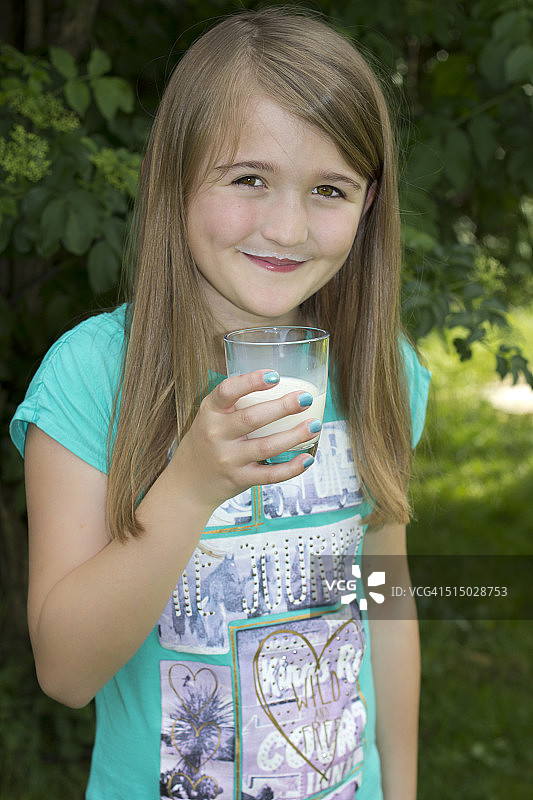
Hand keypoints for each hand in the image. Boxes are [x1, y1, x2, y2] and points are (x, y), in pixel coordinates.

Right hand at [172, 369, 318, 510]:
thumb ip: (235, 401)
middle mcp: (216, 434)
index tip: (275, 375)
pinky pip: (270, 475)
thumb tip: (279, 382)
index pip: (227, 391)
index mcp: (210, 412)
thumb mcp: (210, 416)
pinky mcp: (239, 479)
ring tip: (314, 425)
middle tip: (305, 398)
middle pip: (252, 418)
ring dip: (295, 435)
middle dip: (283, 407)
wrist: (188, 482)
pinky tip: (307, 459)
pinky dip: (292, 468)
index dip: (251, 381)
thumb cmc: (207, 441)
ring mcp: (228, 459)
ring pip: (266, 446)